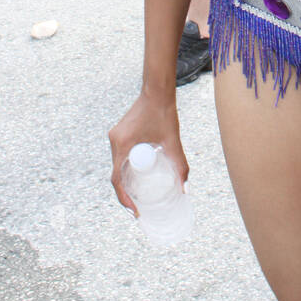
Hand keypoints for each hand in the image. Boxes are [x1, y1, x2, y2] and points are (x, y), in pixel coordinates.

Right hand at [108, 91, 187, 216]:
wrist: (157, 90)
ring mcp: (115, 136)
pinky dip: (126, 168)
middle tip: (138, 207)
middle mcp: (114, 141)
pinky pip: (120, 156)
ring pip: (117, 165)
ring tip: (137, 195)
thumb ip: (180, 164)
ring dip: (125, 180)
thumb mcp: (172, 141)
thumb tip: (185, 188)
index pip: (116, 179)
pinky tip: (136, 176)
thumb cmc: (164, 112)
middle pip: (116, 174)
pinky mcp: (120, 133)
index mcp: (122, 144)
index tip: (134, 210)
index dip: (124, 198)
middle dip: (125, 193)